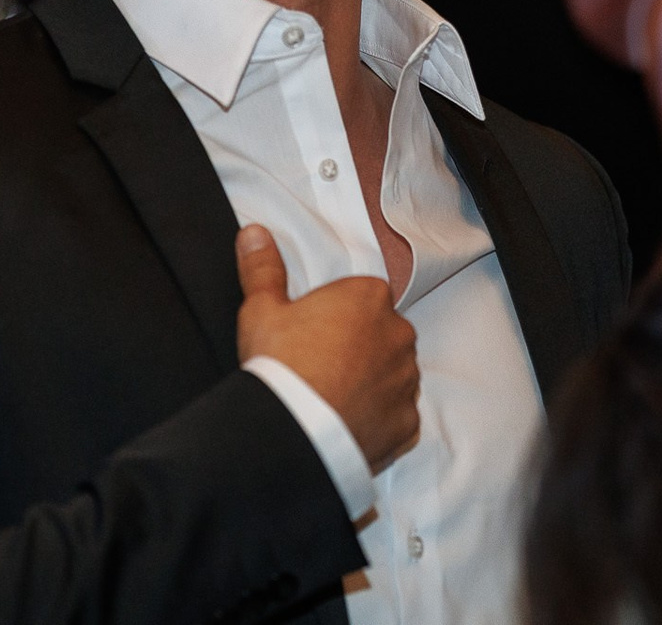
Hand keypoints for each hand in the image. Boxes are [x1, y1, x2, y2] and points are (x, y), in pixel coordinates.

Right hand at [236, 225, 419, 474]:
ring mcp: (406, 381)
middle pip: (381, 335)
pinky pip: (396, 416)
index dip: (334, 317)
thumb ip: (263, 268)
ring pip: (392, 375)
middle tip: (318, 368)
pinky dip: (378, 420)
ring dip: (371, 384)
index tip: (310, 336)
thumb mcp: (261, 309)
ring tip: (330, 400)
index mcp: (369, 297)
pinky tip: (347, 425)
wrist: (292, 430)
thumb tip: (254, 232)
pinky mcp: (407, 422)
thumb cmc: (279, 362)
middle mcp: (399, 334)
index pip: (360, 298)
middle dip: (358, 348)